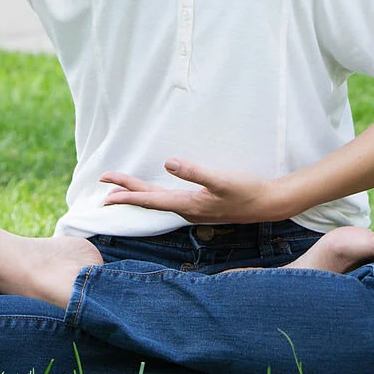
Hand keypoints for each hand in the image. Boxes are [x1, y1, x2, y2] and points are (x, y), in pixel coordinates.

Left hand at [99, 158, 285, 223]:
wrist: (269, 204)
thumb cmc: (247, 191)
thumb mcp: (222, 180)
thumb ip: (195, 172)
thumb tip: (168, 163)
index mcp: (187, 204)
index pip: (150, 199)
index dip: (127, 194)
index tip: (106, 190)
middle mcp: (187, 210)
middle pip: (150, 200)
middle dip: (125, 193)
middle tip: (103, 186)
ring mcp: (194, 209)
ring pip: (158, 202)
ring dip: (138, 195)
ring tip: (120, 191)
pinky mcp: (201, 205)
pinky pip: (169, 201)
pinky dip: (154, 196)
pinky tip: (156, 193)